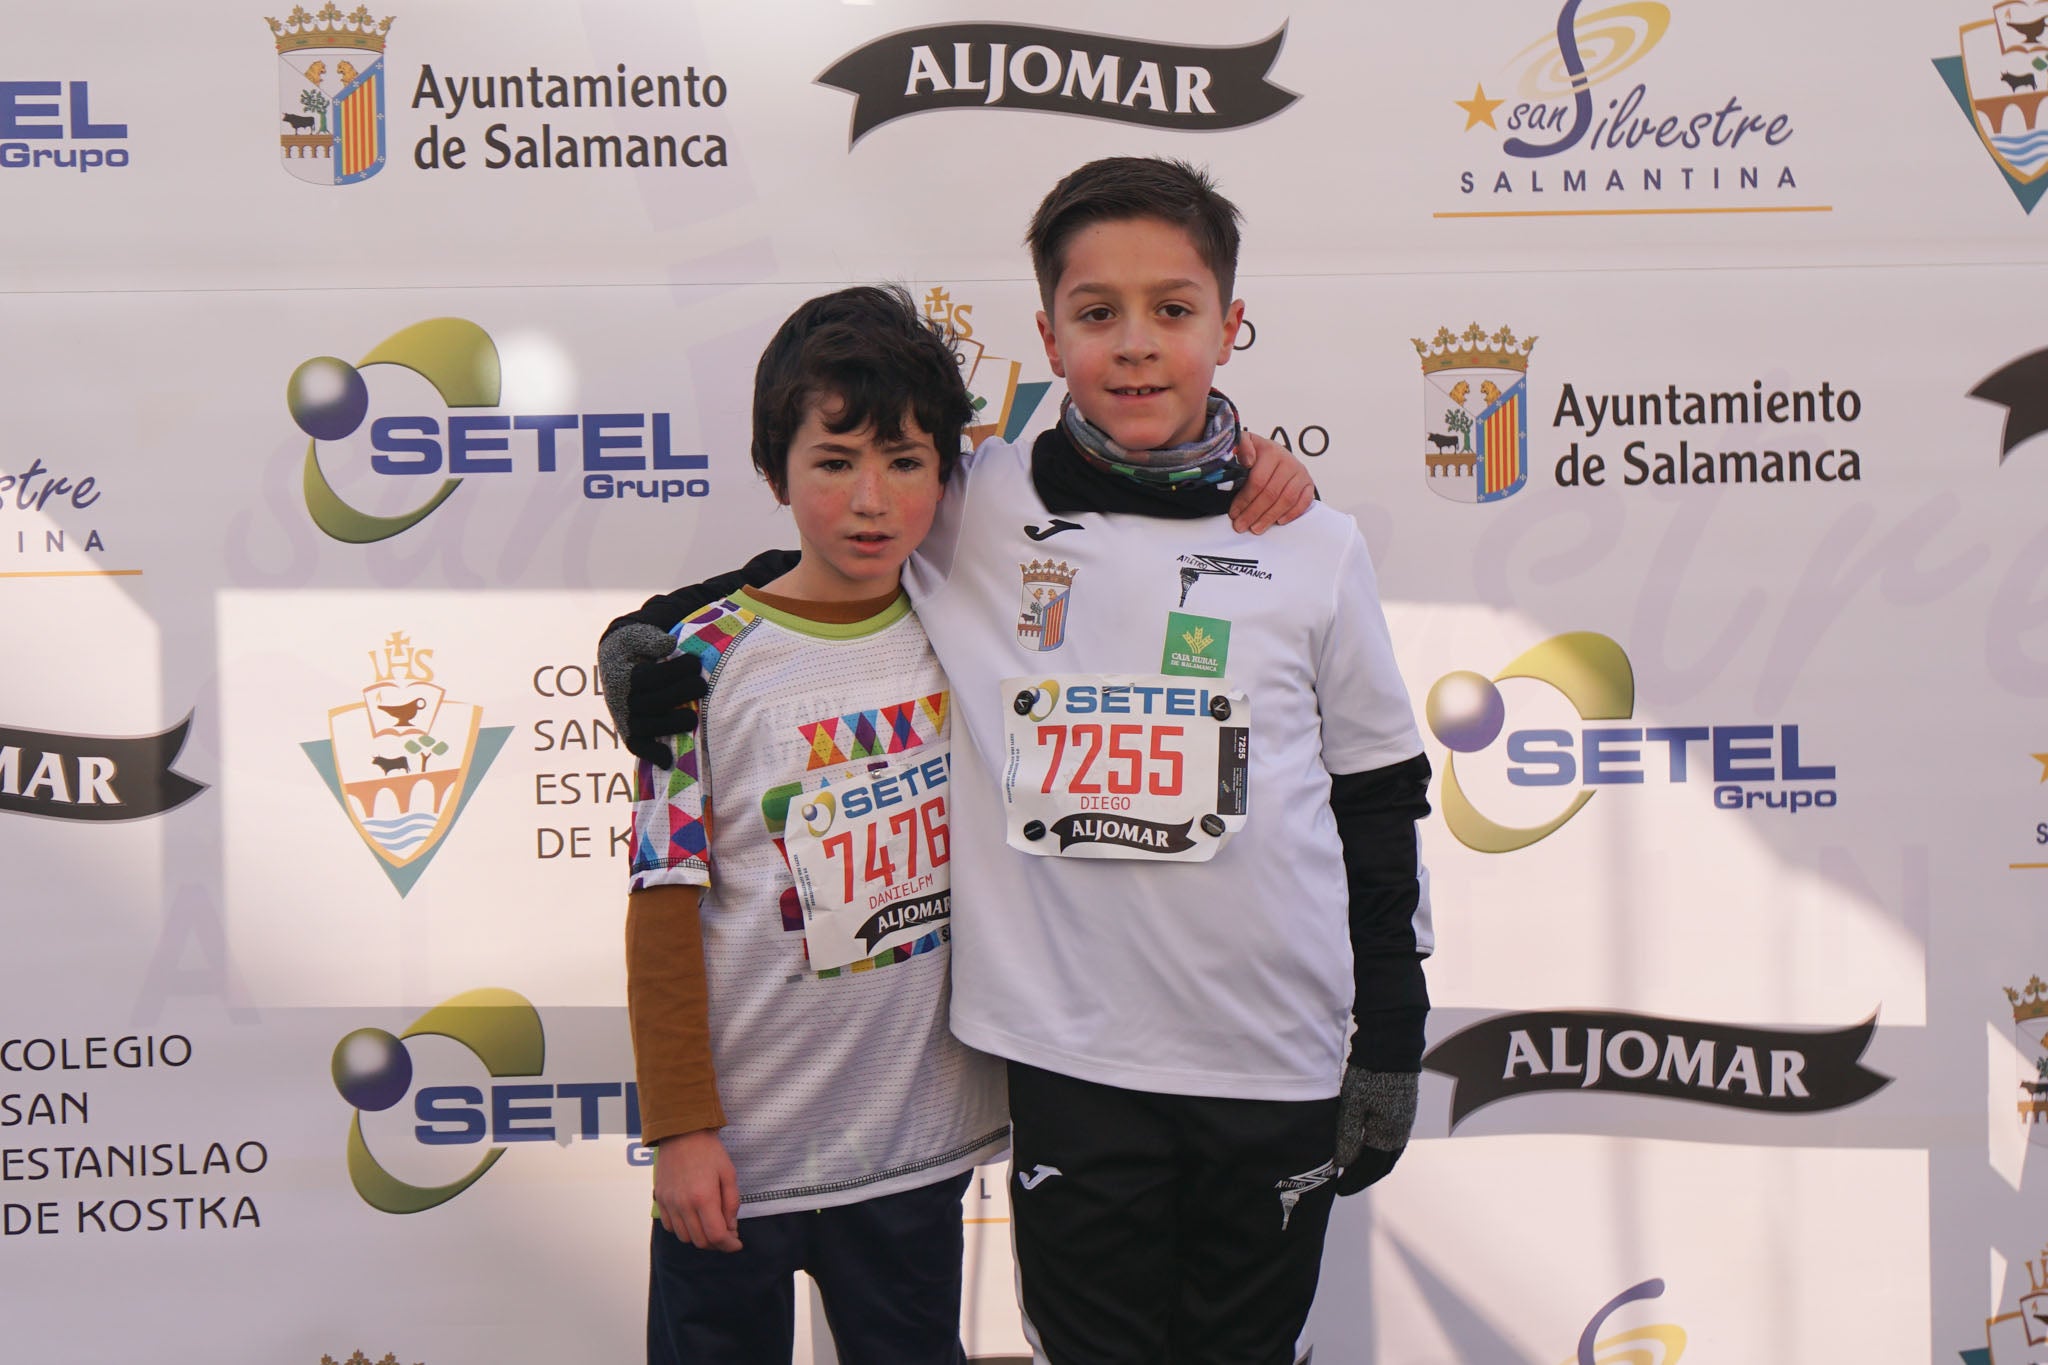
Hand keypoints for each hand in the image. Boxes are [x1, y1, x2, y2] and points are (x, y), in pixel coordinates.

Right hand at [598, 623, 705, 768]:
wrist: (617, 661)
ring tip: (693, 718)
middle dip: (680, 694)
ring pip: (646, 727)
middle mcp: (622, 699)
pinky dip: (651, 754)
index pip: (649, 677)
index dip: (674, 671)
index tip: (696, 662)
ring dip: (671, 725)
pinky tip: (668, 761)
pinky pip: (637, 746)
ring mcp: (625, 718)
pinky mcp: (629, 732)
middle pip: (651, 703)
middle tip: (702, 685)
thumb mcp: (636, 635)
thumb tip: (668, 645)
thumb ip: (650, 639)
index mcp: (624, 675)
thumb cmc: (633, 647)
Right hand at [654, 1130, 742, 1251]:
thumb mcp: (729, 1174)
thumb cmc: (709, 1151)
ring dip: (700, 1238)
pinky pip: (670, 1227)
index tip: (736, 1243)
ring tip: (710, 1226)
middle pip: (700, 1241)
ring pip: (684, 1237)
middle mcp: (684, 1205)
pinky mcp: (660, 1200)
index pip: (716, 1236)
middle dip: (716, 1244)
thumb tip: (731, 1228)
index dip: (729, 1245)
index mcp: (704, 1198)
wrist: (681, 1134)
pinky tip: (693, 1219)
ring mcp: (669, 1203)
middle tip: (726, 1235)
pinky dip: (683, 1230)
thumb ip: (731, 1204)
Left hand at [1228, 429, 1316, 533]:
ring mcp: (1300, 473)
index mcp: (1271, 451)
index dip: (1244, 500)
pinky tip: (1278, 522)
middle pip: (1271, 493)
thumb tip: (1247, 460)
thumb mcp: (1243, 444)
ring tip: (1256, 528)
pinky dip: (1292, 514)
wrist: (1272, 452)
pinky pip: (1303, 502)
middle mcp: (1288, 461)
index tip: (1234, 513)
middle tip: (1241, 526)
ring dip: (1269, 517)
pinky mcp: (1309, 483)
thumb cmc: (1255, 453)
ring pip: (1286, 500)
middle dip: (1253, 513)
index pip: (1257, 481)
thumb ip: (1240, 447)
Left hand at [1334, 1067, 1416, 1194]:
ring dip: (1373, 1164)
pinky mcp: (1403, 1110)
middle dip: (1365, 1177)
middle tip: (1346, 1184)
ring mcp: (1405, 1121)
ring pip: (1390, 1153)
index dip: (1356, 1181)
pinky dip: (1379, 1150)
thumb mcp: (1352, 1107)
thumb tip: (1344, 1166)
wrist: (1391, 1048)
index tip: (1340, 1189)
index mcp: (1389, 1135)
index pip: (1372, 1169)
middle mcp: (1401, 1132)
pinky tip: (1368, 1147)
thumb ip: (1349, 1138)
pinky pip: (1393, 1140)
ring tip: (1355, 1169)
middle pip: (1384, 1165)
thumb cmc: (1370, 1076)